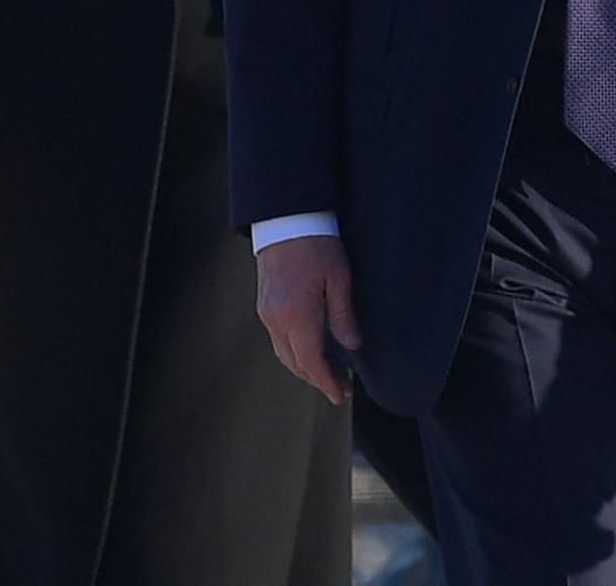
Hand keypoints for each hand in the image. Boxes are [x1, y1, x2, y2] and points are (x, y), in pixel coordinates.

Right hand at [254, 235, 360, 404]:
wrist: (286, 220)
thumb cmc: (317, 246)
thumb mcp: (339, 279)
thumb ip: (343, 316)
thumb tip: (352, 346)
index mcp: (297, 315)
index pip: (311, 362)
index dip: (327, 382)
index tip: (341, 395)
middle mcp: (276, 319)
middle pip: (295, 363)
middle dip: (318, 379)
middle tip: (342, 387)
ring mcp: (266, 313)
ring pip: (284, 353)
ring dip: (305, 367)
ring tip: (330, 371)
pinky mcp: (264, 305)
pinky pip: (278, 339)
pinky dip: (295, 351)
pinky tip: (312, 349)